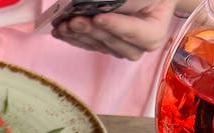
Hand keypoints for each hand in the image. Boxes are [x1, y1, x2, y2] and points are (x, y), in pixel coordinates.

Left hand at [53, 0, 176, 58]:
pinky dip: (74, 37)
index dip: (115, 26)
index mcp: (153, 33)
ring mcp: (119, 48)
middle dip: (91, 31)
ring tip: (64, 25)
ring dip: (78, 35)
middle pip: (112, 42)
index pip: (133, 32)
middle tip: (74, 20)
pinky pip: (89, 44)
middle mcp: (137, 46)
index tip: (98, 17)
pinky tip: (61, 31)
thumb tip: (104, 4)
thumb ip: (128, 3)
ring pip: (97, 45)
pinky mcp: (105, 46)